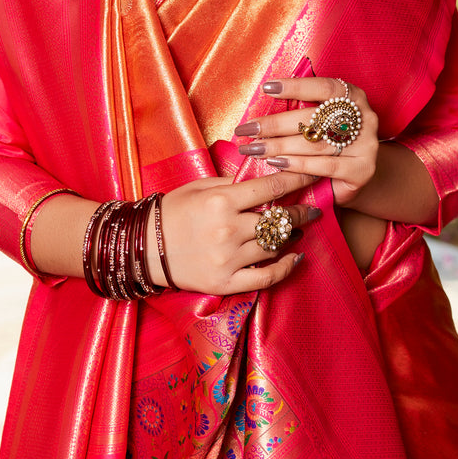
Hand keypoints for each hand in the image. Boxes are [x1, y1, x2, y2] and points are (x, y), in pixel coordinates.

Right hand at [153, 171, 320, 294]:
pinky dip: (285, 269)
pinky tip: (295, 259)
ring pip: (275, 246)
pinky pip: (265, 278)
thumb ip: (233, 184)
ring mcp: (228, 259)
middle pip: (279, 220)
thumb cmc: (172, 212)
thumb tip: (266, 179)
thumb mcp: (200, 187)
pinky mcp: (225, 283)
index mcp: (221, 201)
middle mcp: (228, 230)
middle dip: (301, 212)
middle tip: (313, 208)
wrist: (143, 247)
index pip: (272, 188)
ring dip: (293, 237)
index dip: (298, 180)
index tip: (314, 175)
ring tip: (299, 230)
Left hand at [234, 76, 379, 207]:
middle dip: (275, 124)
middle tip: (246, 129)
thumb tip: (262, 105)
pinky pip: (325, 166)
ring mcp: (366, 145)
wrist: (358, 175)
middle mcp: (365, 117)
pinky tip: (275, 163)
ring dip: (279, 146)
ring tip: (253, 149)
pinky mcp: (362, 170)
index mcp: (354, 97)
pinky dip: (297, 164)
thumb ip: (302, 111)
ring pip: (316, 144)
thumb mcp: (322, 120)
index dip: (296, 86)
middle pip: (314, 118)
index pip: (324, 87)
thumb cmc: (331, 141)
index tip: (266, 88)